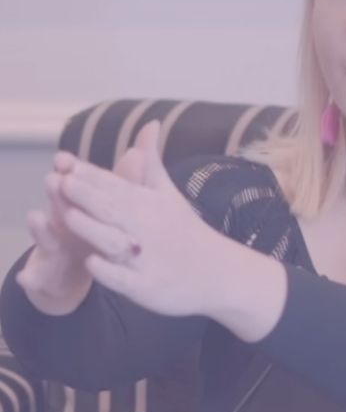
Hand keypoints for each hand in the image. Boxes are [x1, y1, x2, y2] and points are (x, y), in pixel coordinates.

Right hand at [16, 132, 148, 313]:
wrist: (71, 273)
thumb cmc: (95, 232)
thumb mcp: (116, 207)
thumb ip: (130, 174)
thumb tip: (152, 130)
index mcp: (82, 207)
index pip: (77, 187)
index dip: (72, 172)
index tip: (65, 158)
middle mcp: (63, 224)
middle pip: (60, 208)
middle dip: (57, 195)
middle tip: (53, 180)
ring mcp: (53, 250)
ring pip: (46, 239)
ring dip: (41, 230)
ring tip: (35, 217)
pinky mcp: (47, 276)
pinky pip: (39, 277)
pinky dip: (32, 276)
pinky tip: (26, 277)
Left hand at [53, 120, 229, 316]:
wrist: (218, 272)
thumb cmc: (185, 231)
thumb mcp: (168, 194)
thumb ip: (150, 162)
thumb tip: (150, 124)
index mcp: (148, 204)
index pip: (114, 186)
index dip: (89, 175)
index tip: (63, 162)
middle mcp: (147, 229)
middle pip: (112, 209)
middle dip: (86, 196)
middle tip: (60, 181)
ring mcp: (147, 259)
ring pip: (114, 242)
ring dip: (93, 229)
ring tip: (69, 217)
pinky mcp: (148, 287)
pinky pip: (126, 279)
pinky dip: (110, 271)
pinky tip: (92, 262)